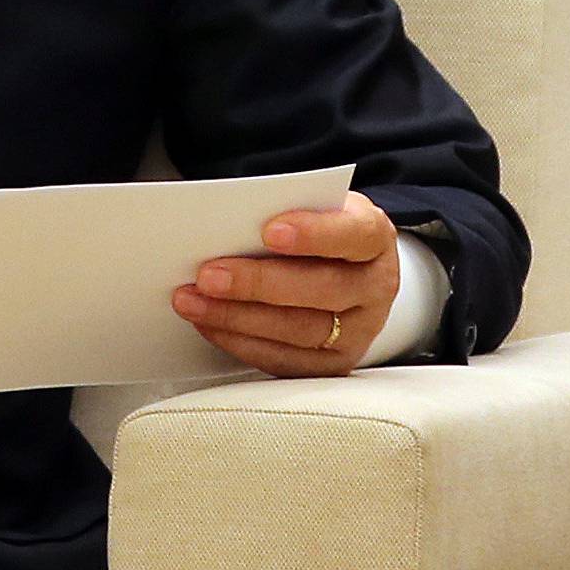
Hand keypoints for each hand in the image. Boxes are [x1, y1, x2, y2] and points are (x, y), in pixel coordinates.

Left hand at [171, 190, 399, 376]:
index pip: (352, 234)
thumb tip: (223, 221)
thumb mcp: (314, 206)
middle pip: (322, 289)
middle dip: (258, 284)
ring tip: (194, 302)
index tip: (269, 231)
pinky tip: (210, 325)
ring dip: (239, 318)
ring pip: (301, 331)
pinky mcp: (335, 363)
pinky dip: (242, 344)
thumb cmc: (320, 228)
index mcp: (374, 237)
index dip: (314, 234)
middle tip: (208, 275)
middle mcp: (375, 288)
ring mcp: (360, 331)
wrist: (349, 268)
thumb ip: (282, 209)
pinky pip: (288, 361)